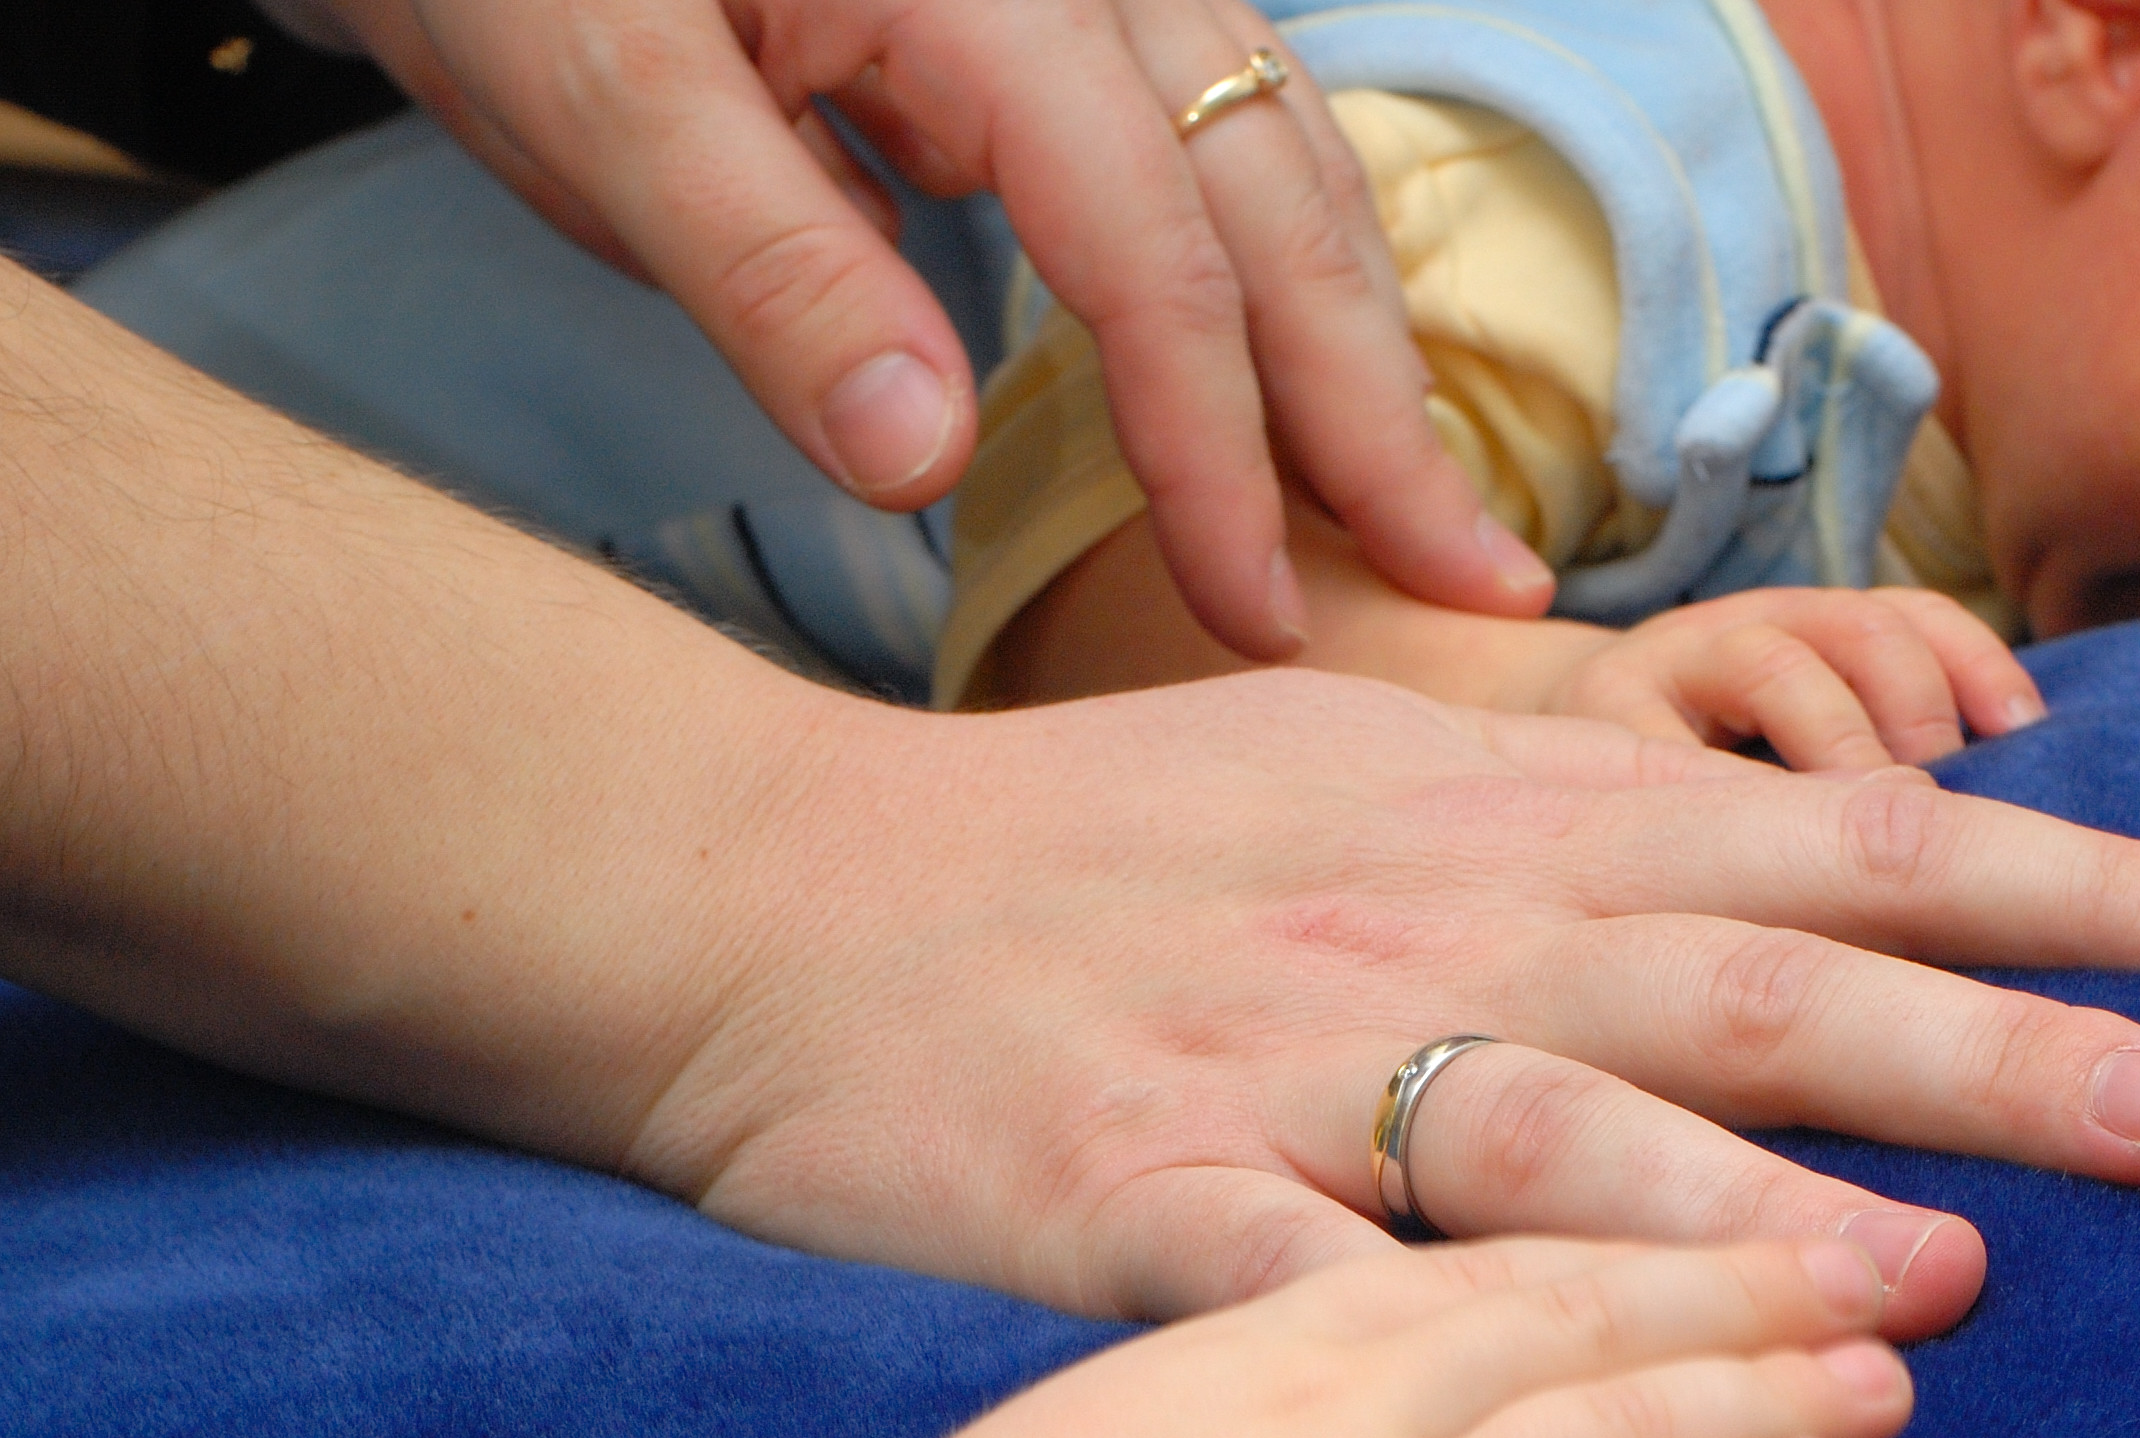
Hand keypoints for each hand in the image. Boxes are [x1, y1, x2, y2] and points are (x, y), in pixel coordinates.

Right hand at [0, 285, 2139, 1337]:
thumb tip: (1763, 798)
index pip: (1822, 835)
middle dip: (1973, 1045)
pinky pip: (1322, 1307)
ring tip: (1926, 1307)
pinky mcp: (1138, 1226)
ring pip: (1549, 1147)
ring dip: (1745, 1226)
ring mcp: (1275, 1078)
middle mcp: (1414, 933)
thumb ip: (1558, 789)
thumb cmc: (1074, 851)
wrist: (766, 914)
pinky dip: (1458, 1374)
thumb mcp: (1340, 753)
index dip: (2047, 881)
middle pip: (1742, 977)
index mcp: (1488, 824)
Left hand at [291, 0, 1538, 657]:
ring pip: (1284, 164)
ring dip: (1361, 347)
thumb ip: (771, 273)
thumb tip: (927, 460)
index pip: (1153, 251)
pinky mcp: (1063, 7)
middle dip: (1378, 411)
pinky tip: (1311, 387)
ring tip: (1424, 514)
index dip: (1220, 449)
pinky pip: (1229, 142)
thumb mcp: (601, 97)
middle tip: (1475, 592)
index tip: (1262, 611)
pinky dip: (1286, 279)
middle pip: (1279, 199)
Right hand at [883, 1235, 1911, 1437]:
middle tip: (1884, 1254)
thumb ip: (1181, 1437)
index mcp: (1235, 1339)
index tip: (1721, 1211)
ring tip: (1893, 1364)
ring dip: (1770, 1389)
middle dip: (1743, 1276)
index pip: (1471, 1262)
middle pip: (1580, 1307)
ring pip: (1620, 1426)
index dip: (1619, 1235)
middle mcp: (1335, 1408)